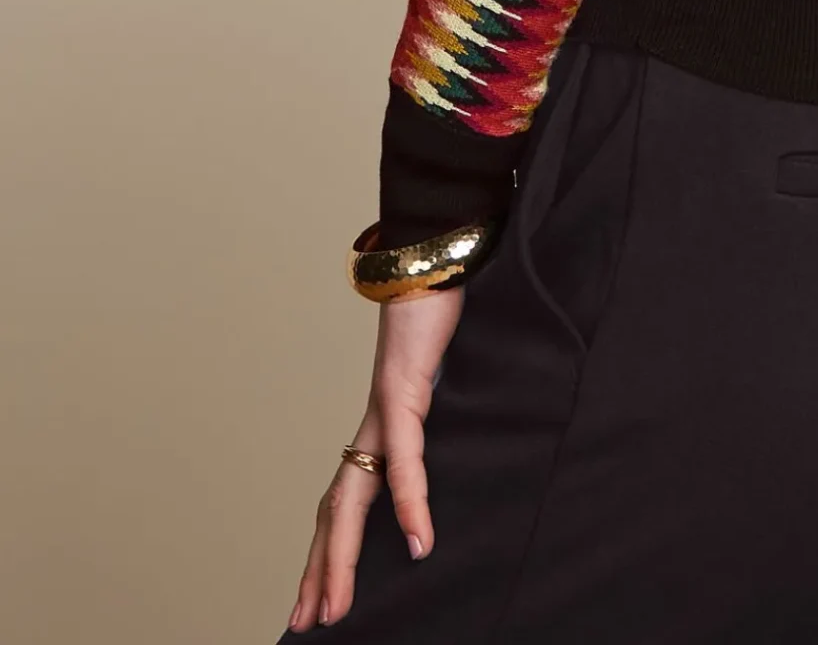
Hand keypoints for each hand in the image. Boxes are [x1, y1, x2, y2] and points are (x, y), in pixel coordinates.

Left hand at [287, 284, 463, 630]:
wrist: (433, 253)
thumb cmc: (442, 310)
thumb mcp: (446, 378)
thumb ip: (444, 414)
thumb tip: (461, 443)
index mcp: (379, 426)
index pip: (343, 501)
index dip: (327, 552)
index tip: (316, 600)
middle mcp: (371, 425)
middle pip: (334, 512)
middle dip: (320, 571)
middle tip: (310, 624)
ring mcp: (382, 410)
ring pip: (352, 499)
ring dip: (342, 557)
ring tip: (340, 607)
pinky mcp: (403, 391)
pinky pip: (405, 460)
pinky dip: (409, 502)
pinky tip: (417, 541)